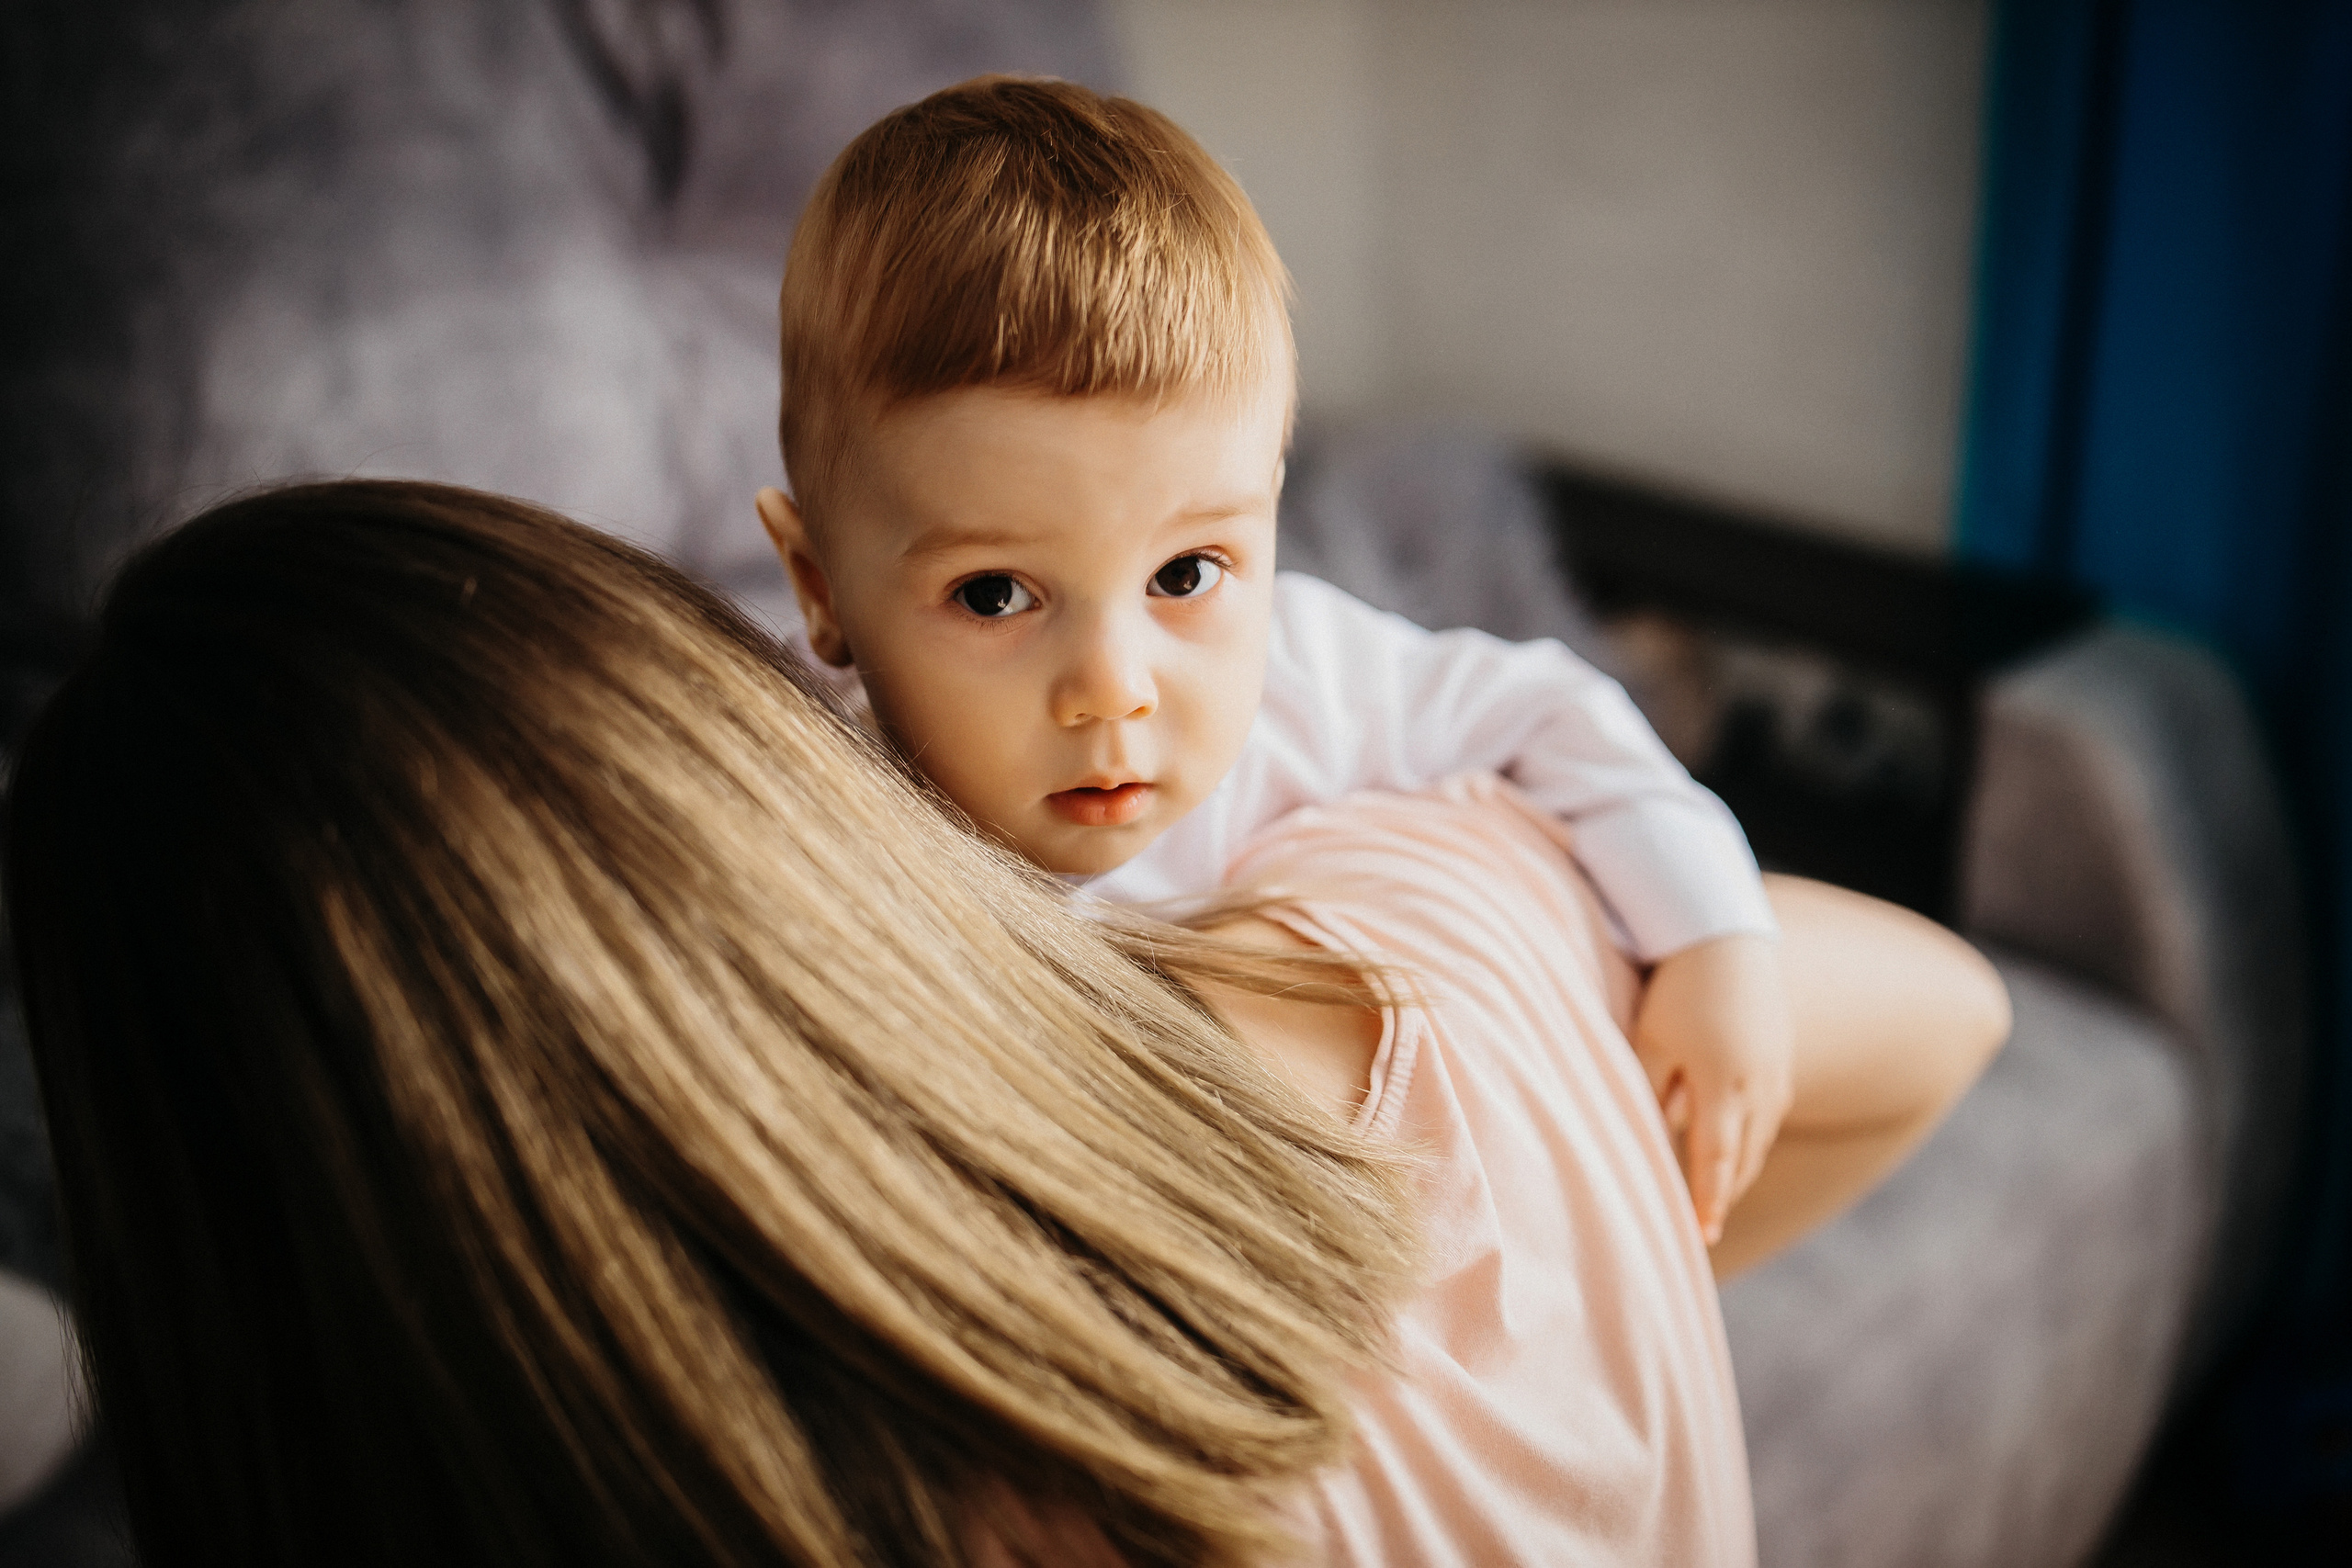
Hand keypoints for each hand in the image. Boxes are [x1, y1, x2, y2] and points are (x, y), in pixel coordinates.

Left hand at [1630, 933, 1793, 1245]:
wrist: (1726, 935)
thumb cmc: (1677, 988)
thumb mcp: (1651, 1041)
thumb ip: (1650, 1094)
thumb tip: (1650, 1140)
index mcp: (1724, 1086)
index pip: (1715, 1161)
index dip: (1709, 1202)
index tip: (1702, 1238)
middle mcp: (1759, 1086)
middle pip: (1743, 1158)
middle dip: (1725, 1193)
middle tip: (1705, 1227)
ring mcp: (1777, 1072)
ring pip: (1759, 1138)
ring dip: (1738, 1168)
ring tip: (1717, 1194)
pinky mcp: (1782, 1057)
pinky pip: (1768, 1114)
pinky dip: (1750, 1138)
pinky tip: (1734, 1145)